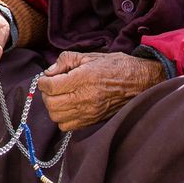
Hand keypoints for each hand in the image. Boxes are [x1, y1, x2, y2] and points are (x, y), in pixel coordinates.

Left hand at [37, 51, 164, 130]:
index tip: (46, 78)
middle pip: (50, 104)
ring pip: (57, 117)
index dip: (43, 81)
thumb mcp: (89, 56)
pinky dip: (63, 118)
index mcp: (83, 79)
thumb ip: (65, 61)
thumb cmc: (116, 66)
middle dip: (46, 94)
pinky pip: (68, 126)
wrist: (140, 81)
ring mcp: (89, 112)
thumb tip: (49, 72)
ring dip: (53, 107)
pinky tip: (69, 106)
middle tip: (52, 86)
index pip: (50, 86)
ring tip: (60, 96)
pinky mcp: (93, 121)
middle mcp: (85, 98)